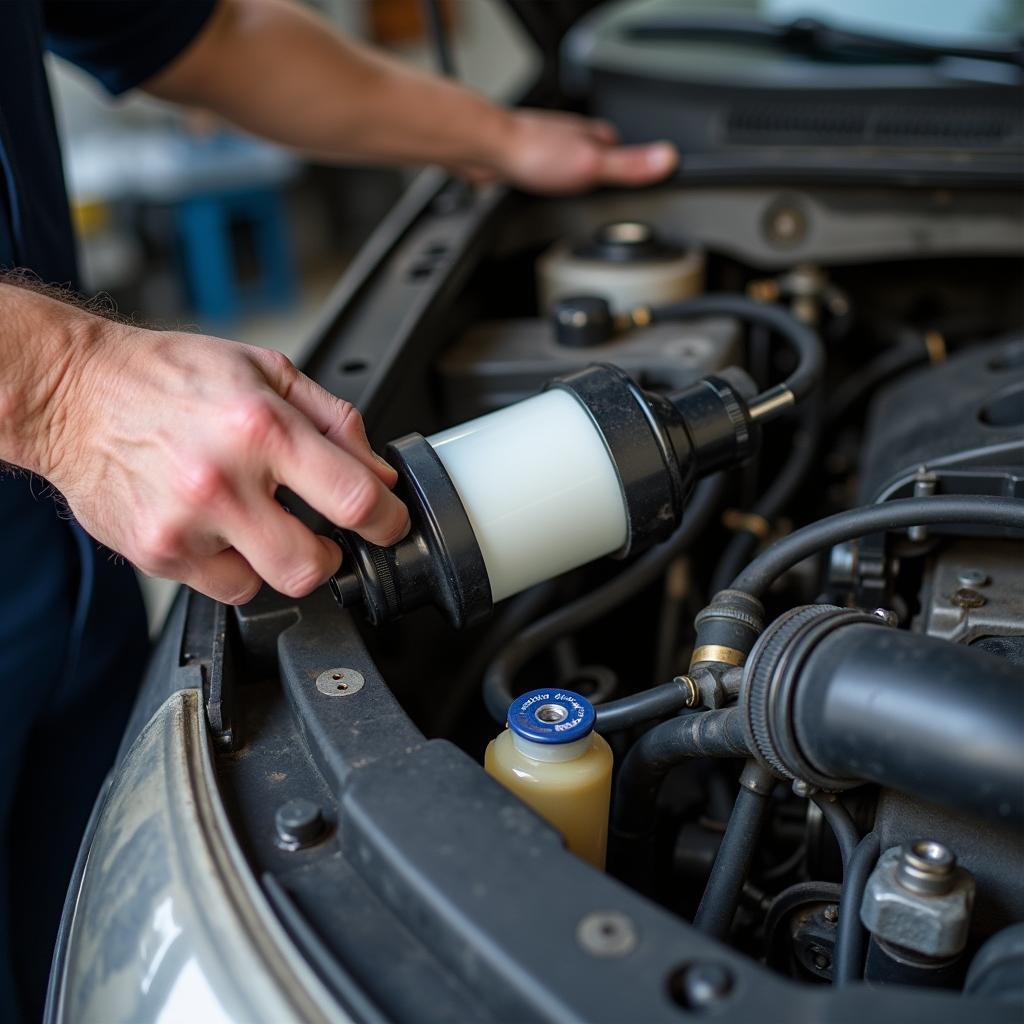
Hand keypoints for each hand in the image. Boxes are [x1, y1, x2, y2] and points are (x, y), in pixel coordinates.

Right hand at [36, 311, 408, 604]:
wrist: (74, 392)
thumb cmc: (169, 377)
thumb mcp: (266, 372)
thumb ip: (335, 422)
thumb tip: (379, 474)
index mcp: (261, 428)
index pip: (354, 499)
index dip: (387, 521)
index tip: (389, 524)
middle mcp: (223, 481)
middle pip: (312, 565)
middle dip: (332, 556)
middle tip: (324, 534)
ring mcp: (185, 524)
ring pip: (268, 583)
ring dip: (279, 560)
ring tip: (258, 520)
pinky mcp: (156, 553)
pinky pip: (223, 587)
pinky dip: (233, 565)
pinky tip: (218, 528)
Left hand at [470, 109, 677, 194]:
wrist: (487, 150)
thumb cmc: (534, 153)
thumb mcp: (593, 166)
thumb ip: (630, 166)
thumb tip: (668, 159)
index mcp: (593, 135)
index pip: (623, 147)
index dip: (631, 165)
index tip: (641, 178)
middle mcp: (572, 136)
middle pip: (597, 154)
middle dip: (602, 173)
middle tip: (609, 193)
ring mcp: (548, 145)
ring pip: (570, 162)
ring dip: (574, 177)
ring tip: (580, 195)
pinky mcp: (526, 158)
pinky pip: (546, 172)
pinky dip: (551, 182)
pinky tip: (547, 191)